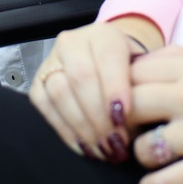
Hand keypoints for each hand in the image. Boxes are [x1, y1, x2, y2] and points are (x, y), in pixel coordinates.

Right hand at [28, 17, 160, 162]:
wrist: (109, 66)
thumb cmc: (130, 74)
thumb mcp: (143, 73)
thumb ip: (144, 89)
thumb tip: (141, 120)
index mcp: (104, 34)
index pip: (107, 58)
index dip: (114, 89)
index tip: (123, 118)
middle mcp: (73, 42)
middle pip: (81, 77)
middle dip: (98, 116)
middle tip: (115, 143)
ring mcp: (51, 61)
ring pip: (60, 92)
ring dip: (82, 127)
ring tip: (102, 149)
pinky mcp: (38, 82)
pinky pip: (45, 106)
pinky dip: (65, 131)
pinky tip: (85, 146)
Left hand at [125, 47, 182, 183]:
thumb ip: (176, 63)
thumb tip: (132, 68)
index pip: (130, 74)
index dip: (122, 92)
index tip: (130, 107)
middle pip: (127, 107)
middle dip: (125, 126)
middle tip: (134, 137)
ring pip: (140, 149)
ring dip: (143, 160)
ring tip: (158, 161)